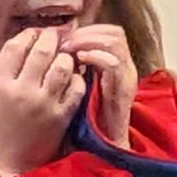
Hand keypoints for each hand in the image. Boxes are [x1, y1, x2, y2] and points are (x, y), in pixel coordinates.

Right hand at [0, 29, 84, 176]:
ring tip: (62, 55)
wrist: (7, 165)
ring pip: (62, 66)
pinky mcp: (61, 116)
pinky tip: (71, 76)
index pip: (15, 47)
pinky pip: (76, 87)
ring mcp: (44, 104)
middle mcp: (22, 91)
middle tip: (52, 36)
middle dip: (49, 38)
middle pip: (42, 52)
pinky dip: (76, 78)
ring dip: (64, 56)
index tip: (31, 33)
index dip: (26, 35)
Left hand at [64, 24, 137, 149]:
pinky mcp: (124, 90)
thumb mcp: (78, 87)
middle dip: (85, 32)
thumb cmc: (85, 119)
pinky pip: (113, 63)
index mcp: (114, 64)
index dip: (84, 29)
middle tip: (63, 40)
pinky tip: (79, 59)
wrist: (103, 147)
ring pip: (114, 41)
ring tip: (68, 48)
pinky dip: (95, 56)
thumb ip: (73, 67)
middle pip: (112, 31)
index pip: (106, 31)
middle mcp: (124, 67)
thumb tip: (50, 47)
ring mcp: (126, 77)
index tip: (60, 35)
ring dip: (88, 40)